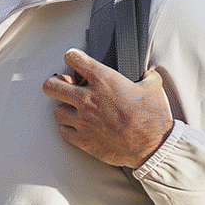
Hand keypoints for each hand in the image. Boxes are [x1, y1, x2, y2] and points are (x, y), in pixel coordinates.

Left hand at [42, 50, 174, 167]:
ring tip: (75, 110)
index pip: (72, 58)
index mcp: (103, 80)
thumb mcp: (153, 87)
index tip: (76, 62)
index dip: (73, 58)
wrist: (152, 146)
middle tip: (64, 87)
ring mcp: (83, 121)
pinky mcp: (83, 141)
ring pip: (57, 111)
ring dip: (65, 109)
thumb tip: (147, 75)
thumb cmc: (152, 117)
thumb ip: (145, 76)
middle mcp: (88, 99)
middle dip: (56, 84)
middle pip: (51, 86)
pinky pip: (64, 132)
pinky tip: (79, 127)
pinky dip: (69, 129)